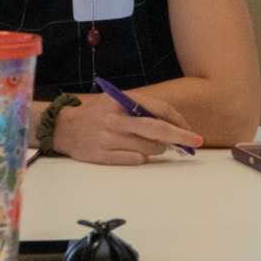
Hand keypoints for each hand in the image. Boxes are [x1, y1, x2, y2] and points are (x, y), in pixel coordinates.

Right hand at [53, 92, 202, 164]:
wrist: (64, 129)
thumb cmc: (97, 114)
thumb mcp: (115, 101)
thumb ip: (140, 107)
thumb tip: (172, 123)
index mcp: (120, 100)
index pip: (158, 109)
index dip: (177, 119)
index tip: (189, 128)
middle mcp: (115, 119)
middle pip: (157, 130)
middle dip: (181, 137)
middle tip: (195, 143)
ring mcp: (108, 139)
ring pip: (149, 148)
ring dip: (159, 149)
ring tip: (154, 146)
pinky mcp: (103, 156)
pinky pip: (135, 160)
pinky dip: (142, 157)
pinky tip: (137, 153)